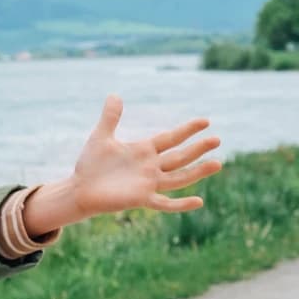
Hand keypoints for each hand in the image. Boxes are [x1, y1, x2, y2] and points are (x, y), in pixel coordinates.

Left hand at [24, 95, 221, 234]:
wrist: (80, 189)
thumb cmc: (90, 165)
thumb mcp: (101, 137)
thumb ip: (110, 117)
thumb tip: (114, 94)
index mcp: (144, 150)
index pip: (171, 138)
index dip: (187, 130)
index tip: (206, 121)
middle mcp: (151, 167)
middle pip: (179, 157)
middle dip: (197, 149)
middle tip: (217, 139)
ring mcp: (148, 184)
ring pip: (179, 178)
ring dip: (197, 172)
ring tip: (218, 164)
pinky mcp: (141, 199)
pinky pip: (165, 203)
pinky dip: (181, 204)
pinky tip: (199, 201)